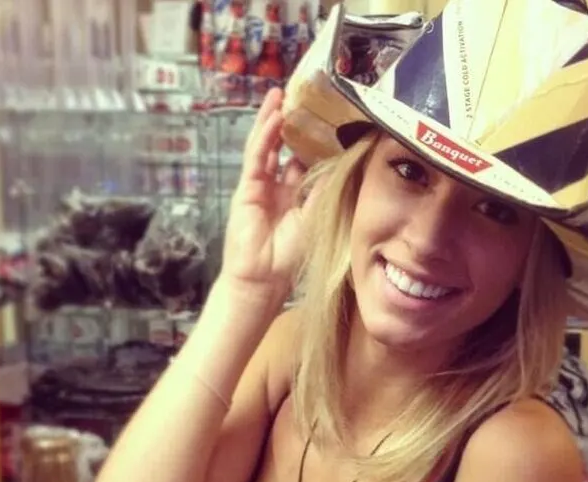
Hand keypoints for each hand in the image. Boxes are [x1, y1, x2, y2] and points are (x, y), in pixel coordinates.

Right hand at [220, 88, 309, 301]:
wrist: (263, 281)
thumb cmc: (289, 260)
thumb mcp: (314, 221)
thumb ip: (322, 194)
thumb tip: (340, 168)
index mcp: (293, 197)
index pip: (302, 162)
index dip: (311, 141)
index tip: (324, 120)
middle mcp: (275, 188)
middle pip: (282, 148)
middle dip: (290, 124)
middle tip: (301, 98)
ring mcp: (259, 187)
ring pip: (265, 146)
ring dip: (272, 120)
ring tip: (280, 95)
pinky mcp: (246, 189)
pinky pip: (256, 157)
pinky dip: (264, 137)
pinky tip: (273, 117)